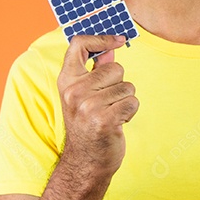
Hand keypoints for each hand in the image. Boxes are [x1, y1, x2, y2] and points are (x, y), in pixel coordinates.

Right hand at [57, 34, 138, 174]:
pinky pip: (132, 102)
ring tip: (110, 115)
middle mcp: (74, 91)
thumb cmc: (88, 125)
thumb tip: (110, 49)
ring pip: (127, 87)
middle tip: (106, 104)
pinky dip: (130, 112)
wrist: (86, 161)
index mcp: (66, 81)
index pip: (78, 44)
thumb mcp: (84, 95)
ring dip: (124, 101)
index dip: (101, 38)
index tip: (118, 41)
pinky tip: (117, 123)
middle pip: (116, 68)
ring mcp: (88, 106)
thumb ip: (96, 72)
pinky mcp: (104, 120)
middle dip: (118, 85)